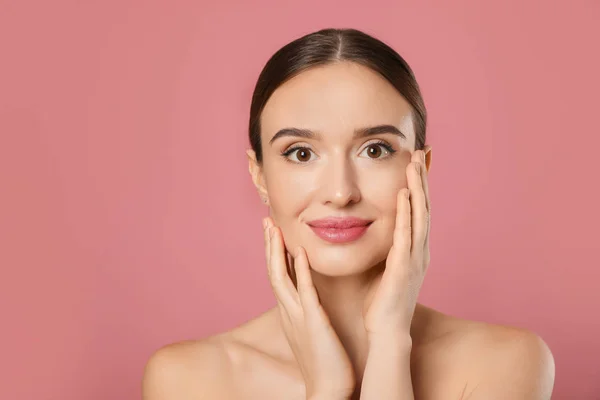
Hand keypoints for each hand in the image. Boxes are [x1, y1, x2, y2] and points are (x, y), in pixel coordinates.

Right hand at [263, 217, 355, 398]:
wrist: (328, 390)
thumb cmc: (325, 362)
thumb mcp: (312, 331)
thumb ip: (309, 312)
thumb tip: (310, 299)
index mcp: (291, 312)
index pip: (278, 276)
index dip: (274, 253)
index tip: (273, 231)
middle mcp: (289, 311)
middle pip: (273, 271)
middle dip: (269, 245)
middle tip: (266, 220)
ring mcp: (298, 316)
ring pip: (281, 277)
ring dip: (277, 252)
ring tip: (274, 228)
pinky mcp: (313, 322)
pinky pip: (305, 292)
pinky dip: (300, 271)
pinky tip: (300, 252)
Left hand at [362, 149, 430, 339]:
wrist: (385, 332)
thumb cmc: (382, 303)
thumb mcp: (384, 268)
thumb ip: (384, 248)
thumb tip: (374, 230)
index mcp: (414, 250)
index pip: (419, 211)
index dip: (419, 186)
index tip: (417, 162)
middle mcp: (420, 251)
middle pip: (424, 207)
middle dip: (422, 179)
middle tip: (420, 152)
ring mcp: (414, 259)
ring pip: (419, 216)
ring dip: (418, 189)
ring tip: (414, 164)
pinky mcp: (403, 268)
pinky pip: (405, 236)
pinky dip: (407, 214)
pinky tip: (404, 195)